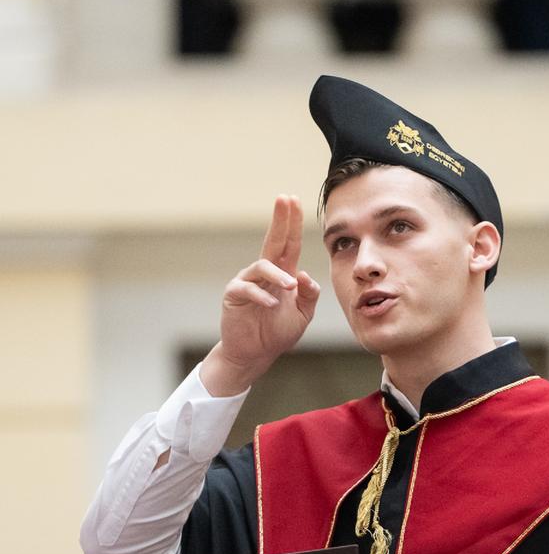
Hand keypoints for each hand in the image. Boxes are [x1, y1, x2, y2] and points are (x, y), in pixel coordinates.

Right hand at [200, 195, 320, 395]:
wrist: (255, 354)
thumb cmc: (277, 332)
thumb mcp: (303, 314)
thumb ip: (309, 294)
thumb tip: (305, 274)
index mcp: (283, 274)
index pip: (289, 243)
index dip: (292, 222)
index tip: (294, 200)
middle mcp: (264, 273)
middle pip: (273, 241)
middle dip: (280, 220)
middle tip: (284, 199)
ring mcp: (247, 282)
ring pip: (262, 267)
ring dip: (278, 275)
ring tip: (290, 286)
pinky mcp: (234, 295)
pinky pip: (247, 289)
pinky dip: (260, 296)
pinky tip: (271, 304)